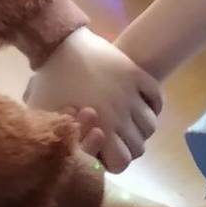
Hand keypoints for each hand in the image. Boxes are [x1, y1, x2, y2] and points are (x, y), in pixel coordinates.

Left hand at [25, 28, 162, 172]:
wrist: (59, 43)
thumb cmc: (49, 83)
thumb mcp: (48, 118)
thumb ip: (64, 141)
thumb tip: (76, 157)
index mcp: (99, 130)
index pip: (122, 163)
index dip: (113, 162)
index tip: (104, 153)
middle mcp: (121, 116)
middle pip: (139, 147)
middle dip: (127, 147)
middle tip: (115, 139)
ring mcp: (132, 95)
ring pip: (150, 126)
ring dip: (140, 128)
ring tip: (128, 122)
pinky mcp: (138, 75)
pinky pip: (157, 98)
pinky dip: (153, 105)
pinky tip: (140, 105)